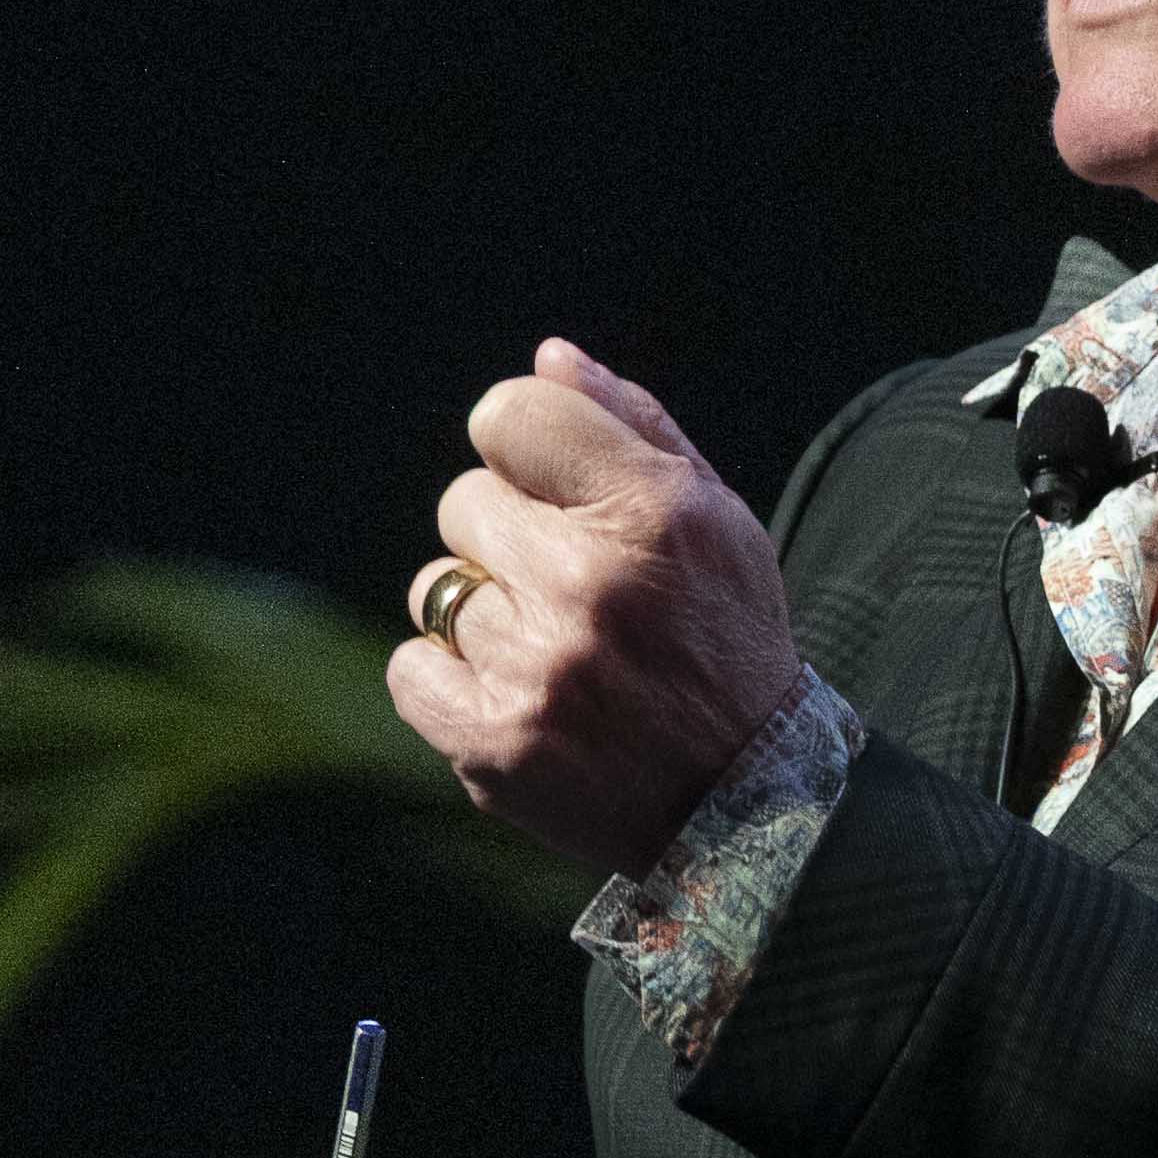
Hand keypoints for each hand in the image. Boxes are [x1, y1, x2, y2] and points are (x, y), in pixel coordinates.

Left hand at [391, 336, 803, 867]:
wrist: (749, 801)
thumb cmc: (726, 639)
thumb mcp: (714, 518)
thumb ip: (631, 426)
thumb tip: (548, 356)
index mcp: (653, 511)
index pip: (509, 413)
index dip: (520, 444)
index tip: (545, 482)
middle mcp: (589, 582)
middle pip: (464, 501)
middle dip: (507, 535)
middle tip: (569, 587)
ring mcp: (535, 667)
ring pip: (435, 587)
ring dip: (480, 611)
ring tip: (548, 648)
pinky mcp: (493, 742)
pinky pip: (409, 668)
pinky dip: (446, 679)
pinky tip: (513, 692)